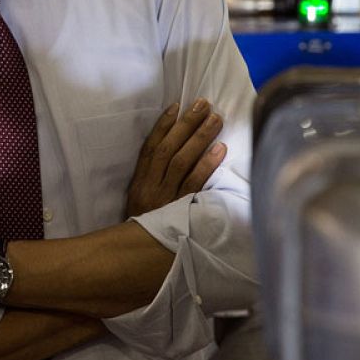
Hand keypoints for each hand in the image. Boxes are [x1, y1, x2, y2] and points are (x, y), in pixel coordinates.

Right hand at [124, 99, 225, 217]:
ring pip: (182, 162)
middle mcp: (151, 186)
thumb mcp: (140, 200)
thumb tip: (172, 149)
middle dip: (186, 124)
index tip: (177, 106)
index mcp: (139, 182)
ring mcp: (166, 198)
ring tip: (215, 118)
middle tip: (203, 104)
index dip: (162, 125)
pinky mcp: (180, 210)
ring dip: (199, 138)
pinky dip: (207, 165)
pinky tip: (220, 149)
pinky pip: (195, 184)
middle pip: (168, 149)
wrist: (139, 256)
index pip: (150, 148)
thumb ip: (153, 178)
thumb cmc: (145, 225)